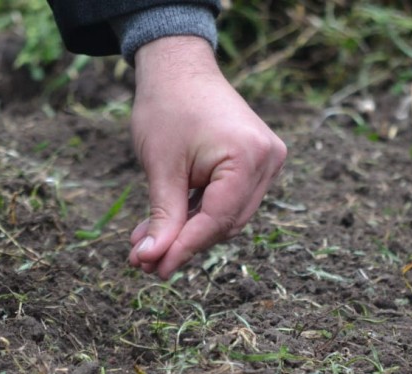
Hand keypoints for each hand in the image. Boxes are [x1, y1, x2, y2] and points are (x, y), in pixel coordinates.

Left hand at [128, 36, 286, 278]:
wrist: (179, 66)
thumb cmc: (167, 107)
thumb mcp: (161, 167)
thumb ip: (163, 217)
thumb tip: (152, 260)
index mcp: (248, 156)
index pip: (217, 219)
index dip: (184, 248)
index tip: (154, 269)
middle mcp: (267, 159)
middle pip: (225, 222)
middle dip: (183, 243)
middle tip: (143, 261)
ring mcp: (266, 160)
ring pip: (227, 216)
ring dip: (187, 232)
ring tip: (146, 245)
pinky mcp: (256, 162)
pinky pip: (228, 199)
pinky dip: (196, 213)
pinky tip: (164, 225)